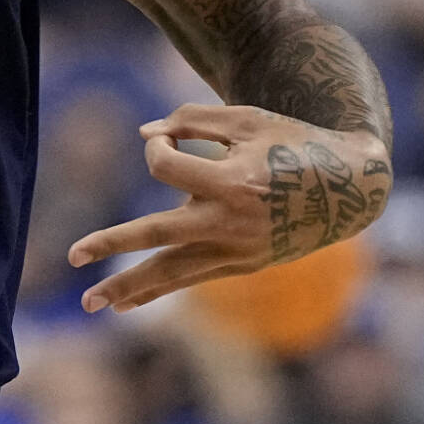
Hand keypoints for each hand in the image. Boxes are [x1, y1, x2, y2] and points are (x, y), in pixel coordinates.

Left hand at [67, 103, 391, 313]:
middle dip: (112, 244)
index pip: (165, 169)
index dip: (158, 149)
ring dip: (130, 286)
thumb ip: (191, 120)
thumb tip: (145, 135)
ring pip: (174, 272)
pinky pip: (192, 280)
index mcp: (234, 182)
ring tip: (92, 302)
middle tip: (72, 255)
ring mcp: (239, 250)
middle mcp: (233, 223)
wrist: (351, 187)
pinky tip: (128, 303)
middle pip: (158, 235)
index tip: (167, 141)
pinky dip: (160, 289)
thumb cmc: (293, 141)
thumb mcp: (245, 119)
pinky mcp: (243, 265)